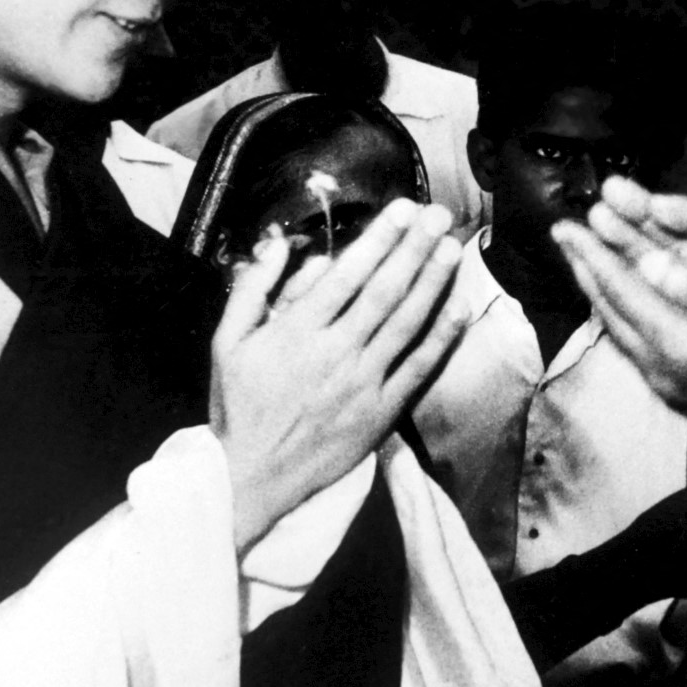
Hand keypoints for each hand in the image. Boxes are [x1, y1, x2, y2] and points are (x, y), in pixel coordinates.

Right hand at [211, 200, 464, 548]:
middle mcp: (335, 353)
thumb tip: (280, 243)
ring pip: (407, 324)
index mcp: (296, 332)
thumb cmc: (238, 404)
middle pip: (385, 292)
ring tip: (453, 248)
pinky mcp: (382, 412)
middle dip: (415, 249)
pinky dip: (443, 338)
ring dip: (434, 283)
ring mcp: (363, 384)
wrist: (251, 476)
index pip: (346, 274)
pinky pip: (419, 369)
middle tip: (439, 215)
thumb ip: (252, 288)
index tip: (402, 210)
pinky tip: (460, 307)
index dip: (378, 239)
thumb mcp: (226, 341)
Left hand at [552, 207, 686, 453]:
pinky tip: (615, 302)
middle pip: (611, 309)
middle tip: (562, 232)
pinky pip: (632, 342)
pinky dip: (616, 312)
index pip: (624, 289)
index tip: (569, 225)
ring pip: (617, 328)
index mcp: (681, 343)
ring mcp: (668, 382)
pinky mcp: (678, 389)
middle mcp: (663, 367)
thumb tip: (650, 261)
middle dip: (585, 266)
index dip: (595, 253)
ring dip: (596, 289)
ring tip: (581, 259)